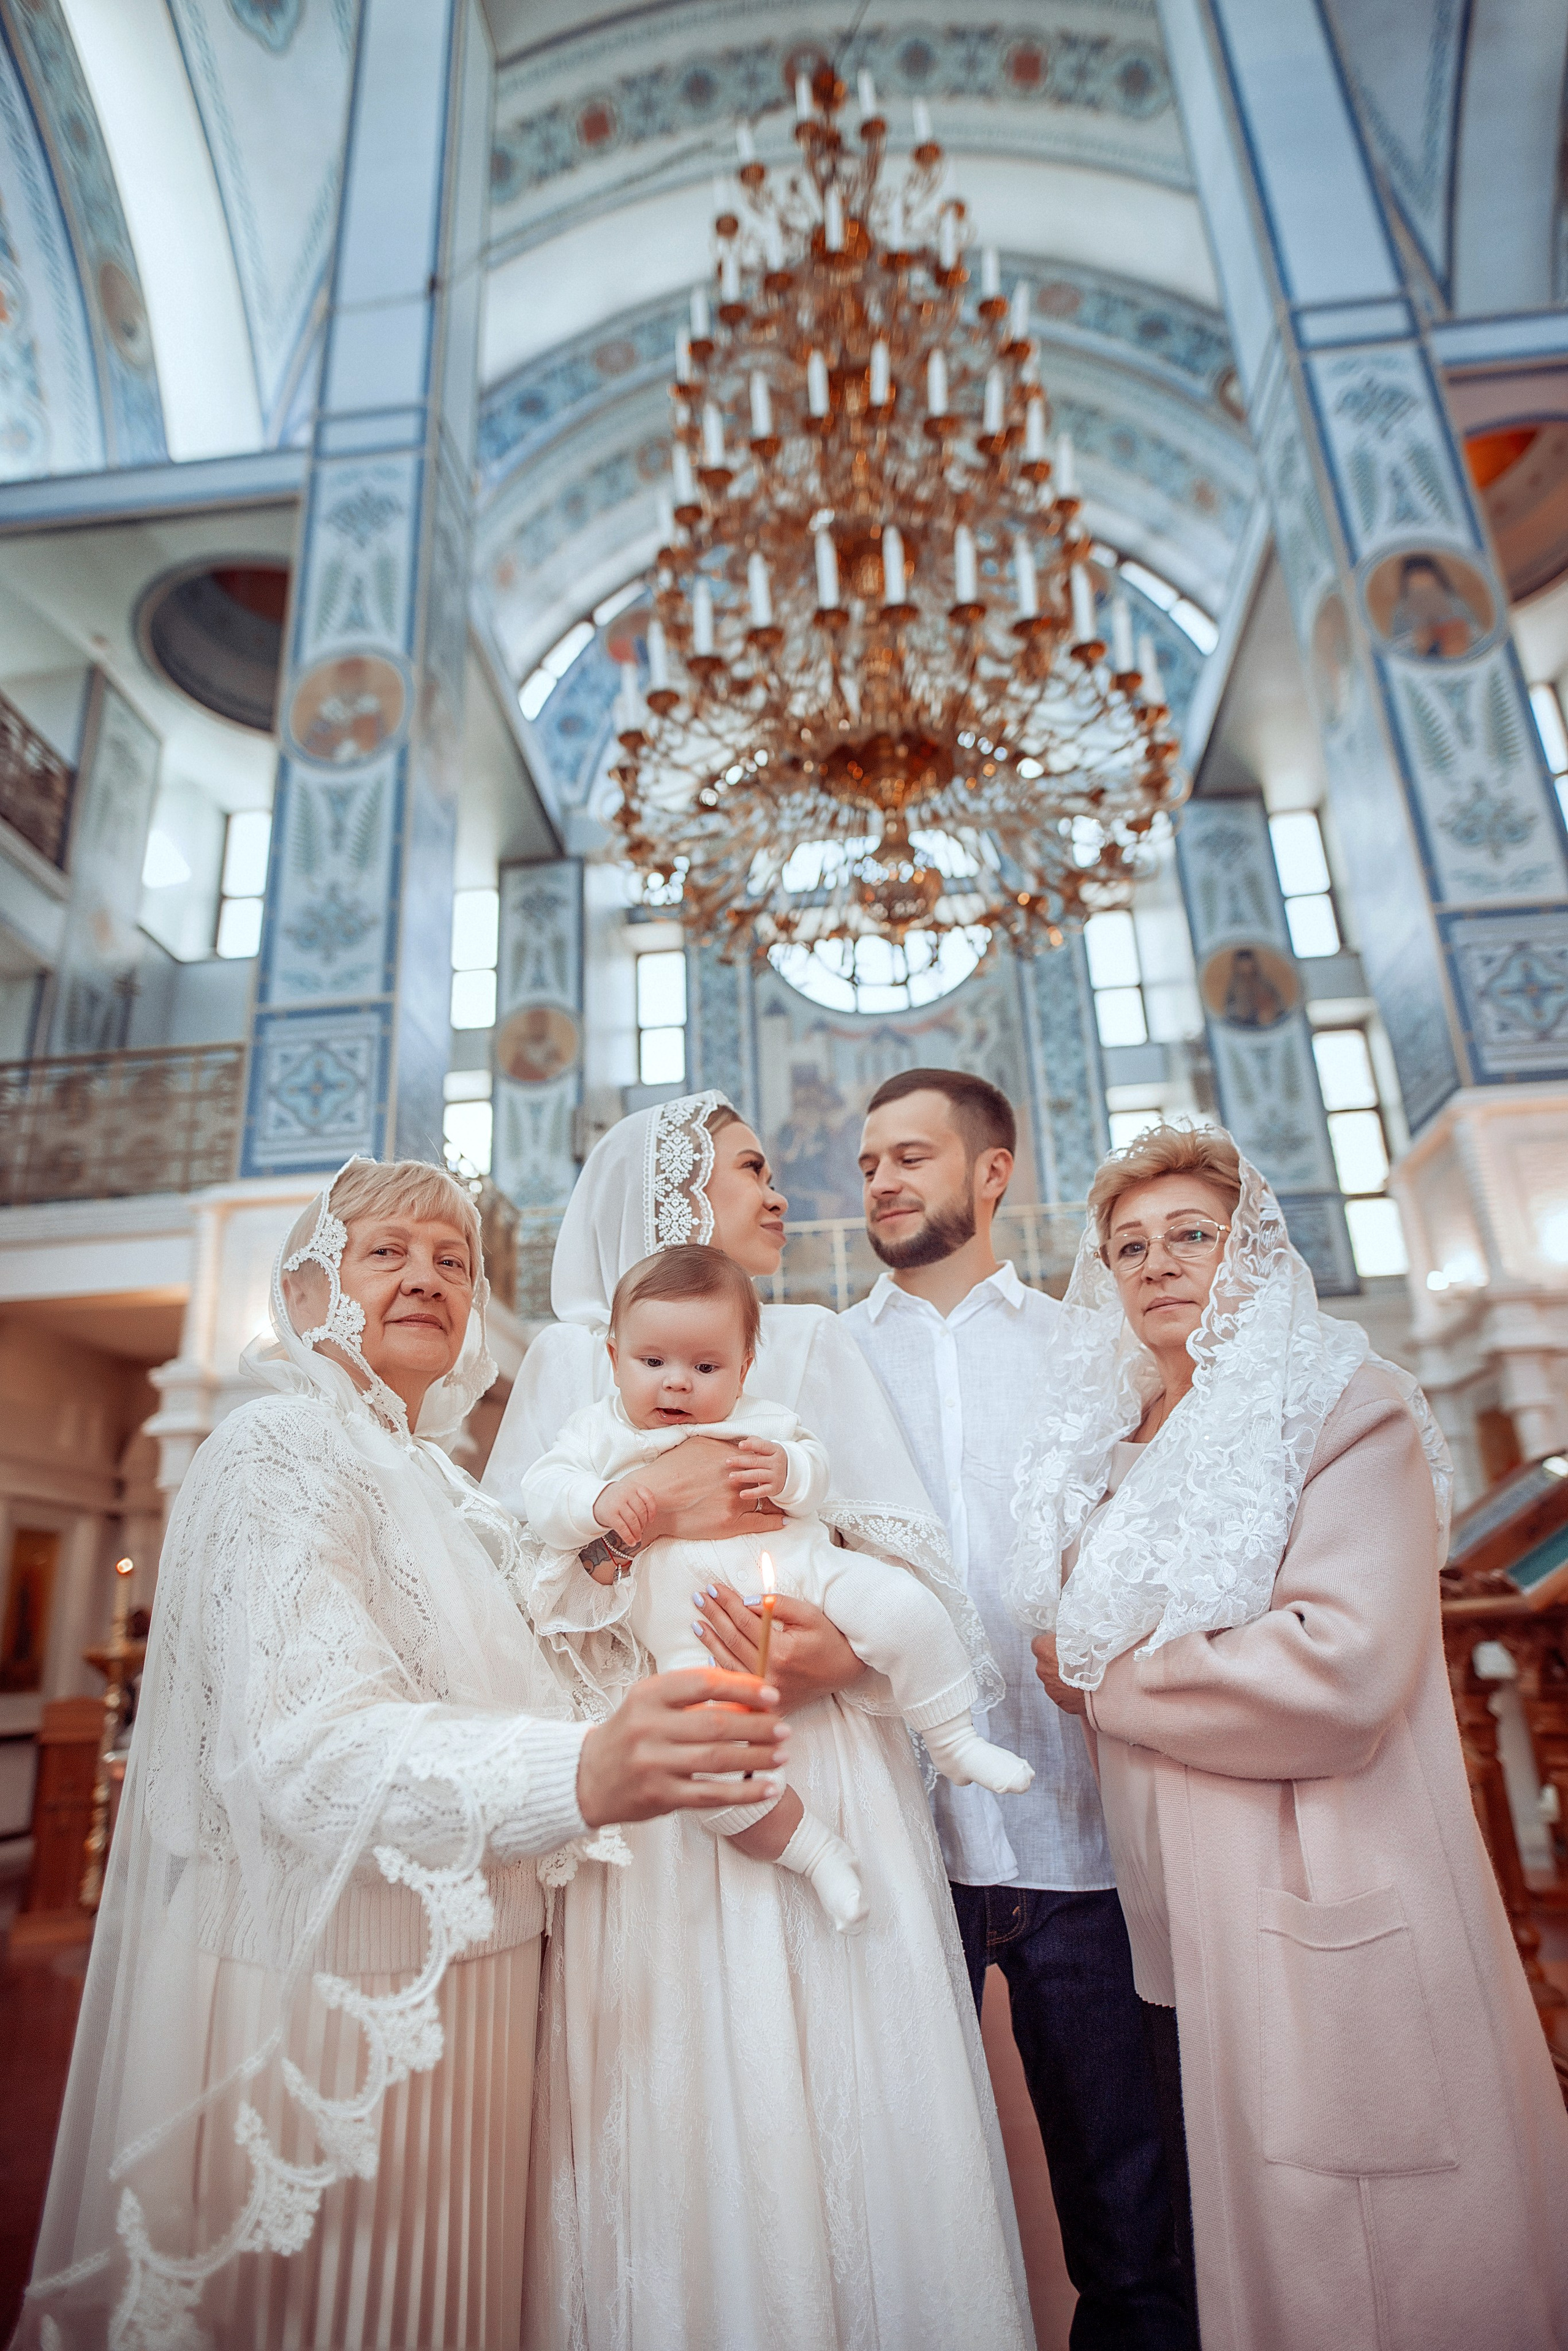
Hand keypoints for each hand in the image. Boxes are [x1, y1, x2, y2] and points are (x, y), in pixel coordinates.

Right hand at [575, 1668, 787, 1825]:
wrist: (586, 1777)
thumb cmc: (630, 1733)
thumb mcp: (650, 1703)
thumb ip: (691, 1697)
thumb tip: (748, 1696)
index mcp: (648, 1694)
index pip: (704, 1683)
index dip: (742, 1687)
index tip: (771, 1694)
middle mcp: (649, 1727)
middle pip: (716, 1723)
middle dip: (757, 1726)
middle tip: (783, 1727)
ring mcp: (653, 1763)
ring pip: (718, 1759)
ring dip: (757, 1757)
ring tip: (782, 1754)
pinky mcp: (660, 1796)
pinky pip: (711, 1794)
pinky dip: (744, 1792)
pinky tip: (767, 1788)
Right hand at [593, 1476, 656, 1548]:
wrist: (595, 1499)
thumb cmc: (616, 1498)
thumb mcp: (628, 1493)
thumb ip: (640, 1500)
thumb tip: (649, 1520)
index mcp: (633, 1486)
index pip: (648, 1497)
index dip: (652, 1510)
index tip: (651, 1520)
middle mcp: (626, 1493)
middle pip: (641, 1511)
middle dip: (643, 1524)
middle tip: (641, 1531)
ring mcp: (617, 1503)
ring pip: (633, 1520)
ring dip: (637, 1532)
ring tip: (637, 1538)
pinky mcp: (610, 1514)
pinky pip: (623, 1528)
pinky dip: (629, 1537)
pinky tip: (631, 1542)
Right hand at [636, 1438, 784, 1542]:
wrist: (654, 1497)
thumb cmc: (669, 1470)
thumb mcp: (694, 1445)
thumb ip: (717, 1443)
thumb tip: (734, 1441)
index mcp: (728, 1458)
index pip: (757, 1460)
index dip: (765, 1465)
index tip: (770, 1468)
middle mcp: (735, 1478)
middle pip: (764, 1479)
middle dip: (773, 1481)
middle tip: (782, 1484)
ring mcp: (733, 1501)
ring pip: (765, 1500)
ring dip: (775, 1500)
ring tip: (784, 1502)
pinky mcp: (730, 1523)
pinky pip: (761, 1521)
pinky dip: (775, 1521)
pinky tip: (784, 1521)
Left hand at [693, 1584, 865, 1712]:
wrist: (846, 1671)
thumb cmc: (829, 1638)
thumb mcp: (808, 1614)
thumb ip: (777, 1605)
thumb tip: (745, 1600)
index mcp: (781, 1651)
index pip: (744, 1621)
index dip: (727, 1602)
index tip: (712, 1587)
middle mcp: (770, 1675)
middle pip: (732, 1639)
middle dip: (714, 1615)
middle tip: (698, 1597)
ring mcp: (767, 1693)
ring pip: (729, 1663)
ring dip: (711, 1641)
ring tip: (698, 1622)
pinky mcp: (768, 1703)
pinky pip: (739, 1685)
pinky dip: (722, 1669)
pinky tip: (710, 1655)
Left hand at [728, 1437, 787, 1504]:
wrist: (790, 1474)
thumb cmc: (772, 1458)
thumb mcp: (769, 1448)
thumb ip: (757, 1442)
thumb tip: (747, 1440)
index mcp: (775, 1450)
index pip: (763, 1446)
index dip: (751, 1445)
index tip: (740, 1445)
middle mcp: (776, 1463)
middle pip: (756, 1461)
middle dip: (741, 1461)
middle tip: (727, 1462)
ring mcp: (776, 1476)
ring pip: (758, 1476)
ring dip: (743, 1476)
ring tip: (731, 1476)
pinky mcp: (774, 1488)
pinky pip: (762, 1491)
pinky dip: (752, 1493)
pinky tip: (741, 1494)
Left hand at [1032, 1632, 1087, 1716]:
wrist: (1105, 1680)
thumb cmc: (1092, 1654)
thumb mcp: (1078, 1635)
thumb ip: (1066, 1638)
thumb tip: (1066, 1636)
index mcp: (1043, 1650)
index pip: (1038, 1644)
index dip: (1049, 1644)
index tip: (1059, 1646)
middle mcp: (1042, 1669)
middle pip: (1045, 1664)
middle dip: (1056, 1663)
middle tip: (1074, 1662)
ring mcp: (1050, 1688)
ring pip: (1053, 1681)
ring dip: (1063, 1679)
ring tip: (1081, 1677)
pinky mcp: (1061, 1702)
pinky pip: (1063, 1695)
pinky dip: (1070, 1692)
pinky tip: (1083, 1689)